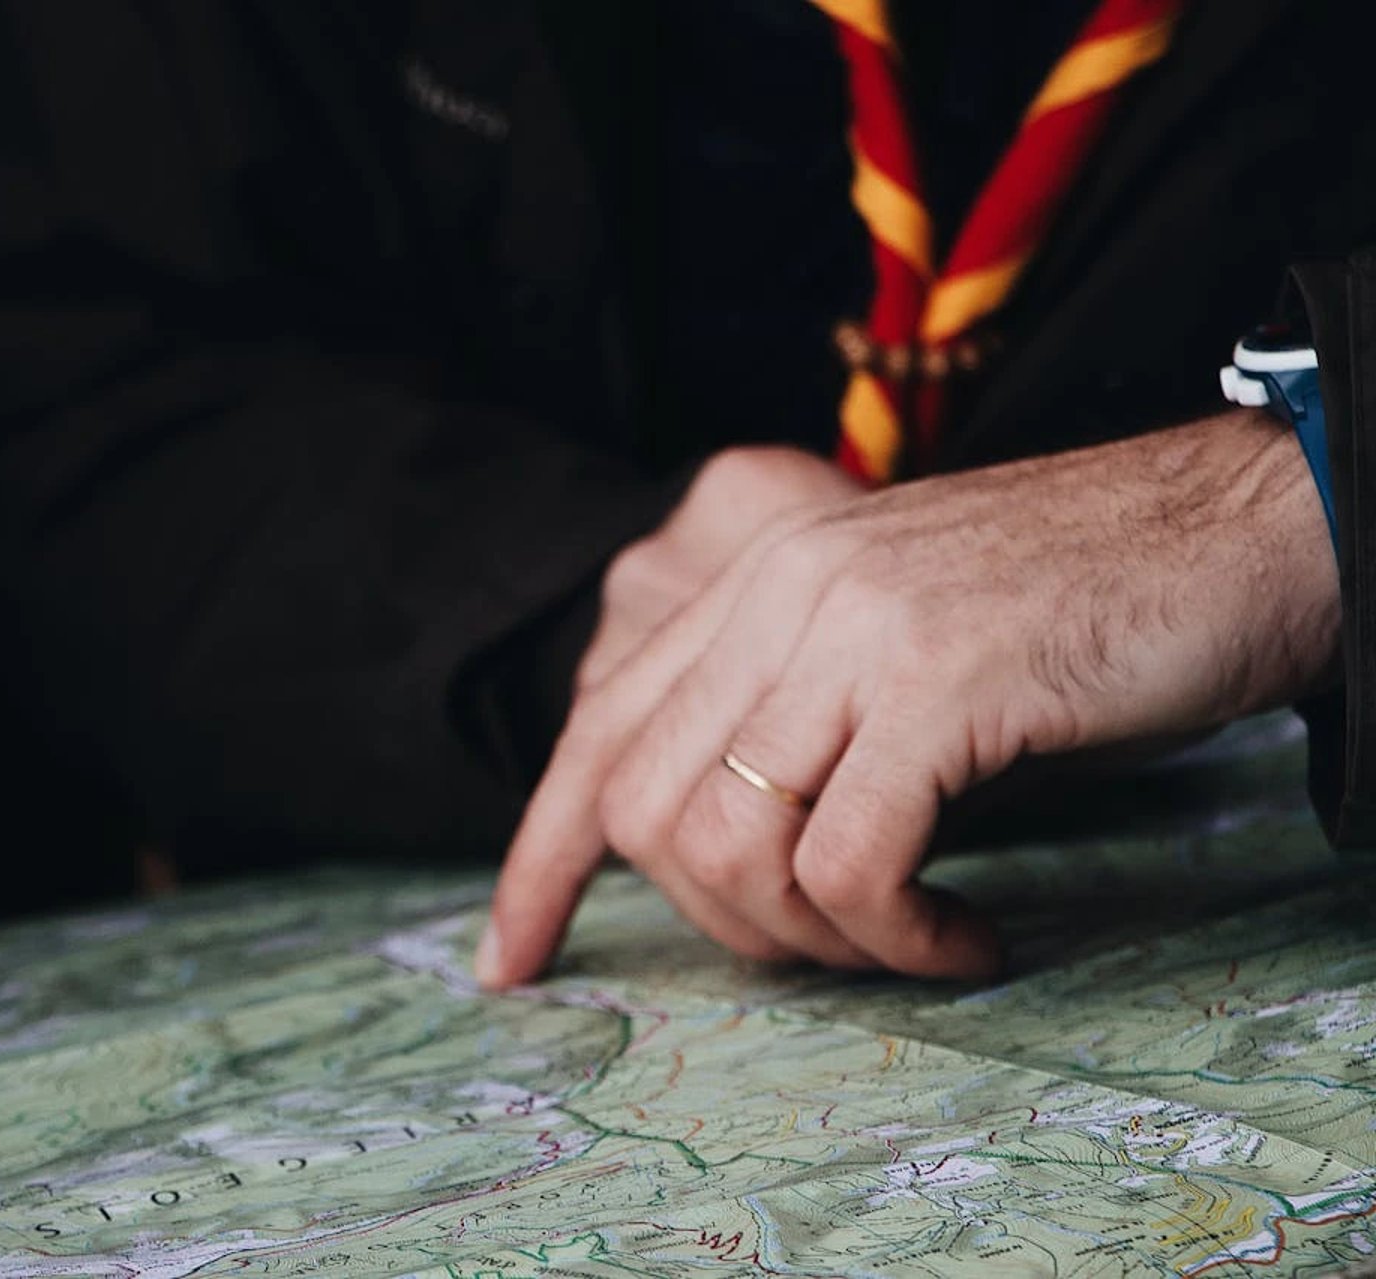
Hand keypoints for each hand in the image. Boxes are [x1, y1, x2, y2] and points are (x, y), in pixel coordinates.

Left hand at [478, 411, 1339, 985]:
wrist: (1235, 527)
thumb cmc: (1072, 609)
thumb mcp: (888, 643)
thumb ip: (788, 712)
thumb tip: (709, 856)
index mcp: (753, 583)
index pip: (596, 739)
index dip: (539, 865)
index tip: (511, 962)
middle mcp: (779, 596)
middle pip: (641, 812)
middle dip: (715, 923)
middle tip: (822, 948)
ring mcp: (854, 632)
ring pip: (732, 847)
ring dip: (813, 939)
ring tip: (905, 940)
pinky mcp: (939, 684)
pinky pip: (850, 866)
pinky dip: (898, 937)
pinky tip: (967, 937)